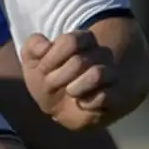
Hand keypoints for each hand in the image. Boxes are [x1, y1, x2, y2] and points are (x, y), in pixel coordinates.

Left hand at [20, 20, 148, 130]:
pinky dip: (87, 103)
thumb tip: (44, 46)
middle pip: (79, 61)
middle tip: (53, 84)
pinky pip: (104, 97)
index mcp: (81, 40)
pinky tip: (82, 104)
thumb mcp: (32, 62)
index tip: (44, 69)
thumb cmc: (49, 80)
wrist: (63, 108)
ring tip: (70, 92)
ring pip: (97, 74)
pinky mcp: (116, 94)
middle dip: (58, 78)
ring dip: (76, 88)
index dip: (51, 59)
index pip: (70, 41)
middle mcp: (100, 53)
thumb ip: (33, 46)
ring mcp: (110, 73)